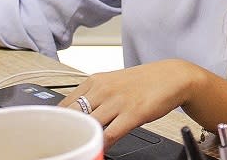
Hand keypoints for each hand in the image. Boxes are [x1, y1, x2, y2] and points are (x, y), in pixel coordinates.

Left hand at [59, 59, 199, 146]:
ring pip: (90, 125)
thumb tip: (74, 116)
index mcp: (95, 81)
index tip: (55, 134)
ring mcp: (117, 101)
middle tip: (64, 144)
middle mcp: (103, 89)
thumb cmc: (142, 83)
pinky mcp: (133, 113)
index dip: (58, 122)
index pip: (65, 104)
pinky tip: (101, 148)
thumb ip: (93, 98)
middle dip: (67, 132)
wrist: (172, 77)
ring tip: (81, 148)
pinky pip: (111, 134)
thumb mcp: (112, 84)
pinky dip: (103, 144)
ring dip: (85, 139)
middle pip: (73, 115)